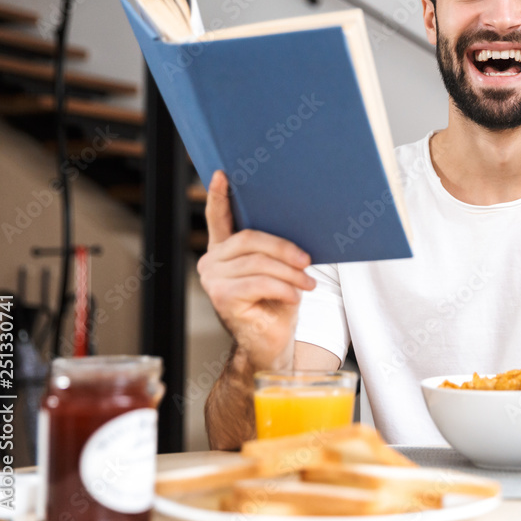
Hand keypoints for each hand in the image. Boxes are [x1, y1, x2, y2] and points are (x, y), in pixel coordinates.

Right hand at [197, 170, 315, 370]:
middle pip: (250, 239)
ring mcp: (213, 280)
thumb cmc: (277, 305)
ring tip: (308, 283)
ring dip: (289, 272)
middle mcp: (212, 262)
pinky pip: (259, 283)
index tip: (223, 174)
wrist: (270, 345)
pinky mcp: (222, 298)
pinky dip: (282, 288)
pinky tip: (294, 296)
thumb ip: (275, 249)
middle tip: (308, 260)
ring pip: (258, 262)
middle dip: (284, 248)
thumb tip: (299, 225)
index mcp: (225, 251)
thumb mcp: (280, 271)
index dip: (219, 196)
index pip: (218, 218)